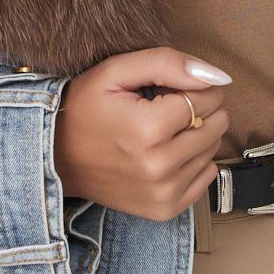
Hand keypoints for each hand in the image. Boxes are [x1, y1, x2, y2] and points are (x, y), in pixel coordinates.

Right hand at [53, 47, 231, 219]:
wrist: (55, 157)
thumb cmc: (84, 108)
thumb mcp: (116, 70)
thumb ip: (168, 64)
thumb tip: (218, 77)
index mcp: (147, 129)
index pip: (206, 97)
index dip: (192, 85)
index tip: (168, 88)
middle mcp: (158, 167)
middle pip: (215, 125)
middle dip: (199, 109)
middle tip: (165, 107)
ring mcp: (162, 193)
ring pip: (213, 150)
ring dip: (197, 134)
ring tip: (163, 130)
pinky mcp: (164, 210)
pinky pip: (206, 177)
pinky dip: (194, 161)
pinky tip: (167, 152)